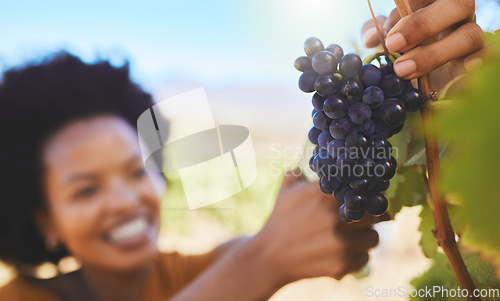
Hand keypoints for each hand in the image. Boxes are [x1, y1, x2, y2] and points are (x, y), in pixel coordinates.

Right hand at [255, 170, 379, 282]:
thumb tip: (313, 160)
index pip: (363, 190)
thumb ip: (299, 173)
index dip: (368, 195)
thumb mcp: (287, 192)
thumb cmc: (280, 220)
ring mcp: (341, 243)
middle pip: (374, 214)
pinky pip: (365, 258)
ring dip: (365, 238)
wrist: (269, 256)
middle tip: (361, 220)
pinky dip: (357, 257)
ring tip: (352, 238)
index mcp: (325, 196)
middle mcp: (336, 218)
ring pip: (373, 238)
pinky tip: (343, 254)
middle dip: (369, 217)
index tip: (367, 199)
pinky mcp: (343, 264)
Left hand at [362, 0, 483, 88]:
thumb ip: (376, 30)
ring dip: (434, 54)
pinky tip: (463, 69)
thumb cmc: (405, 46)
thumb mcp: (386, 35)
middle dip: (424, 24)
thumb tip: (371, 39)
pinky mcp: (478, 60)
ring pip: (469, 35)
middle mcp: (457, 13)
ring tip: (402, 69)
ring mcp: (470, 34)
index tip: (389, 29)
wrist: (424, 74)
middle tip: (393, 44)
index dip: (411, 6)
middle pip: (458, 4)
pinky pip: (487, 57)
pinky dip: (477, 63)